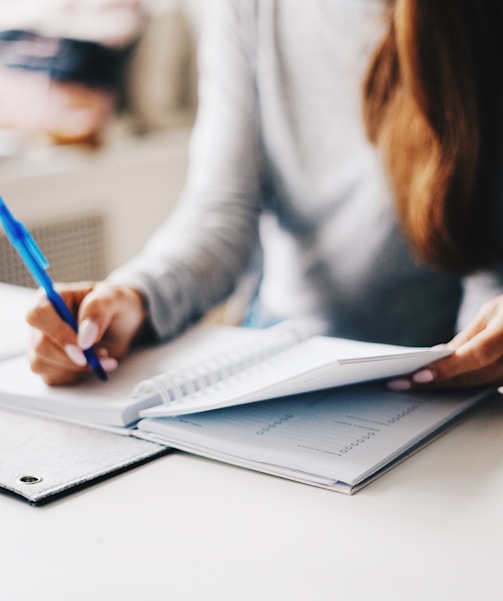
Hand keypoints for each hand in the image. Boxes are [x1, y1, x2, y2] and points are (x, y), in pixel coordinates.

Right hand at [27, 281, 147, 384]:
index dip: (58, 333)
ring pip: (43, 364)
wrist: (123, 324)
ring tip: (101, 355)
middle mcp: (41, 322)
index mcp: (51, 298)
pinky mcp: (47, 363)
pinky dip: (75, 375)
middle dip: (73, 356)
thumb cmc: (115, 305)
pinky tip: (91, 364)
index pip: (38, 315)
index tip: (83, 346)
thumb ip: (98, 310)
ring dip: (76, 367)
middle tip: (102, 353)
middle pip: (40, 345)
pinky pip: (51, 377)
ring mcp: (41, 343)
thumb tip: (84, 337)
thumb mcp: (114, 298)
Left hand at [387, 295, 502, 390]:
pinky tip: (441, 384)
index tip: (418, 376)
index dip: (447, 368)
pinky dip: (465, 386)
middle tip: (402, 383)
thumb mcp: (494, 311)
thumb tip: (441, 355)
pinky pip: (489, 387)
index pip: (476, 355)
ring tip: (414, 385)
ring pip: (480, 386)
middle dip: (437, 381)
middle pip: (474, 376)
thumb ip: (469, 336)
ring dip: (447, 387)